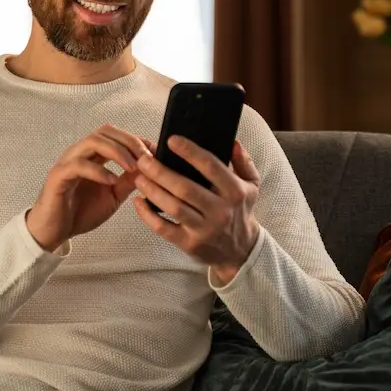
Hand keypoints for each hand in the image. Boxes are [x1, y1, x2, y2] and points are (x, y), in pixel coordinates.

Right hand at [26, 125, 152, 251]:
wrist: (55, 231)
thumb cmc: (80, 212)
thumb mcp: (113, 196)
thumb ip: (128, 181)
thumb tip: (149, 169)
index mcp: (92, 156)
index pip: (115, 135)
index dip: (136, 140)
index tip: (154, 151)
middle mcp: (79, 153)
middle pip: (105, 132)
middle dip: (129, 142)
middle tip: (146, 158)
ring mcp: (68, 163)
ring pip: (92, 142)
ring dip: (116, 151)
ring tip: (132, 167)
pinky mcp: (58, 177)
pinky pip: (78, 165)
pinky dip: (98, 171)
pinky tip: (111, 181)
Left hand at [132, 136, 261, 283]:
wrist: (241, 251)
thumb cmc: (240, 211)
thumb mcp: (251, 186)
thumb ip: (243, 162)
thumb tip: (232, 142)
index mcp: (235, 192)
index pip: (210, 166)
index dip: (190, 152)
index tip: (171, 140)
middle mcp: (220, 211)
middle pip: (185, 188)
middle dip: (160, 172)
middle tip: (143, 159)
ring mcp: (204, 229)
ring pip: (173, 207)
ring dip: (152, 191)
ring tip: (139, 177)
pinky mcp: (190, 244)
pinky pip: (164, 229)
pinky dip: (147, 215)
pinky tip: (138, 202)